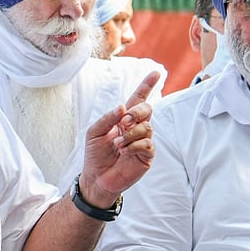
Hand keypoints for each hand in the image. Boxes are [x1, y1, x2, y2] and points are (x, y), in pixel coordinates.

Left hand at [80, 71, 160, 207]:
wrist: (96, 177)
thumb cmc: (95, 154)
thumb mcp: (94, 132)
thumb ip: (107, 118)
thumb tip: (122, 107)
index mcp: (123, 119)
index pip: (137, 99)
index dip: (146, 86)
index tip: (155, 73)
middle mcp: (135, 128)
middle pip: (147, 109)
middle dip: (136, 112)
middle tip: (123, 122)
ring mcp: (142, 141)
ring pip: (147, 127)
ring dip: (130, 133)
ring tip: (118, 144)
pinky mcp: (146, 156)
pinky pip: (147, 144)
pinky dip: (134, 145)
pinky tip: (124, 151)